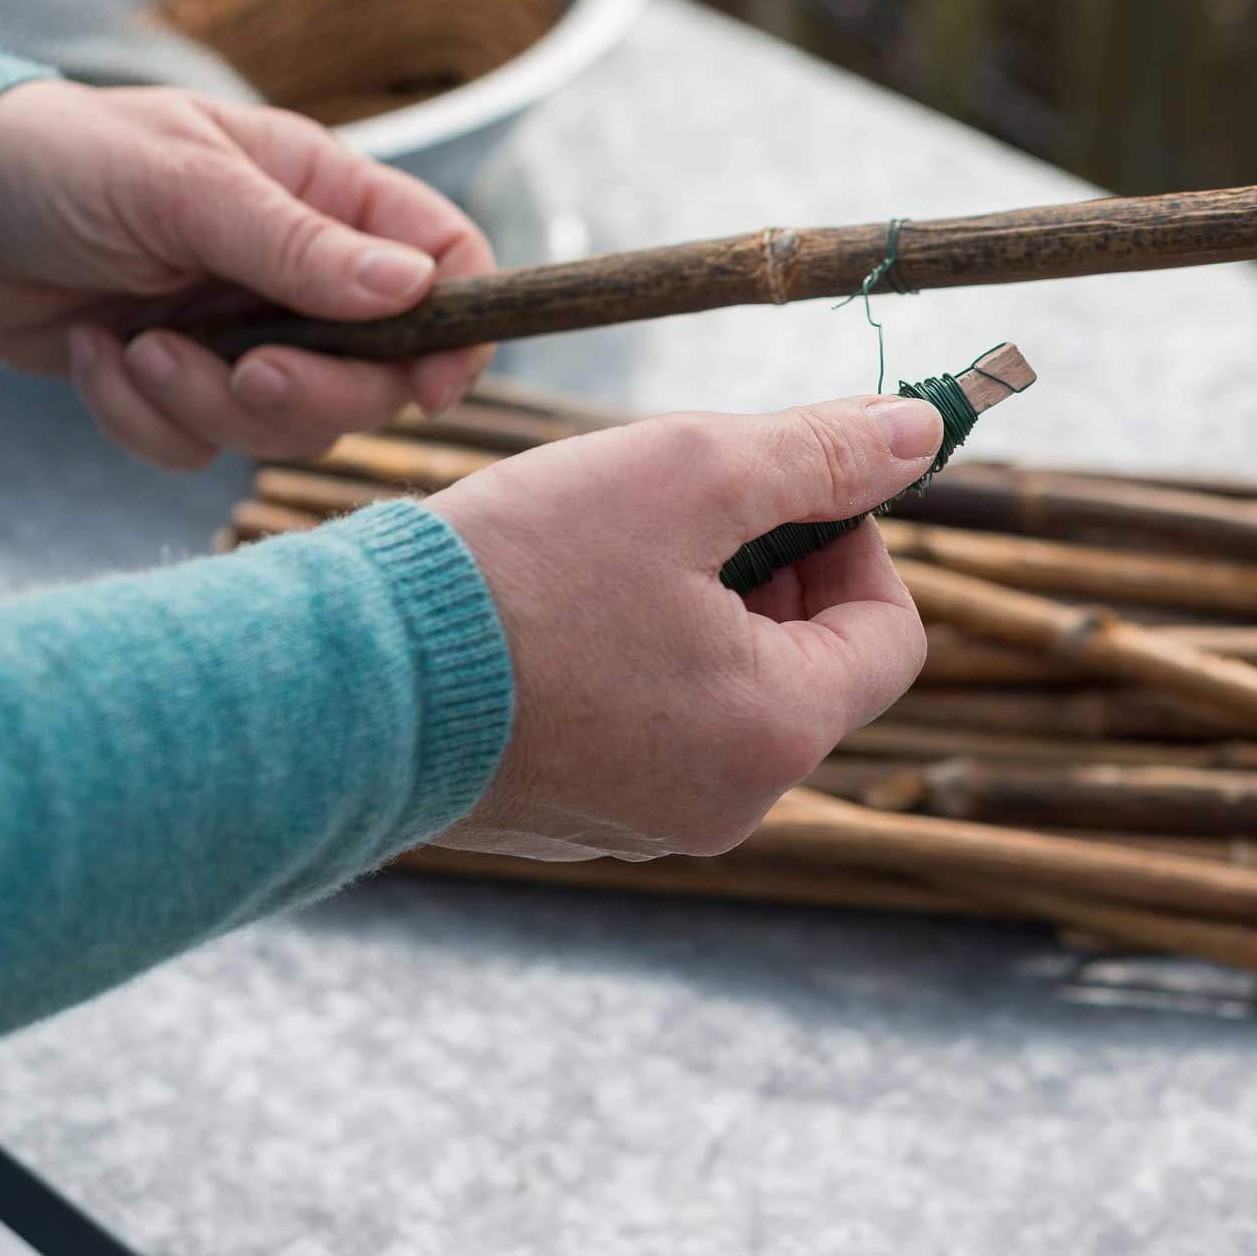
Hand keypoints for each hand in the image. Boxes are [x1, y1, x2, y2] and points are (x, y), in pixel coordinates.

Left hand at [0, 81, 495, 467]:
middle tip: (246, 368)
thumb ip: (296, 243)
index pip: (446, 263)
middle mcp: (303, 275)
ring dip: (210, 403)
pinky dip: (145, 417)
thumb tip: (414, 289)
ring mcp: (246, 335)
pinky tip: (96, 353)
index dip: (457, 331)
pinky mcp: (181, 387)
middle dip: (312, 389)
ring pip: (291, 424)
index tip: (428, 384)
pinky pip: (202, 447)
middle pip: (378, 375)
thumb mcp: (180, 181)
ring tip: (137, 347)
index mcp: (327, 197)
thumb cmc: (63, 156)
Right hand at [423, 394, 944, 859]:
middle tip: (683, 502)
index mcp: (774, 734)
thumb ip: (820, 453)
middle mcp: (724, 805)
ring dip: (697, 603)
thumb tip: (921, 434)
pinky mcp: (568, 817)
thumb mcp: (689, 473)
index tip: (783, 484)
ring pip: (722, 690)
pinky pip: (645, 724)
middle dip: (768, 566)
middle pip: (806, 663)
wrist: (335, 684)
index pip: (891, 633)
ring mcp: (642, 823)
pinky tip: (552, 605)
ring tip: (606, 544)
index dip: (857, 540)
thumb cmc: (516, 573)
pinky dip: (630, 655)